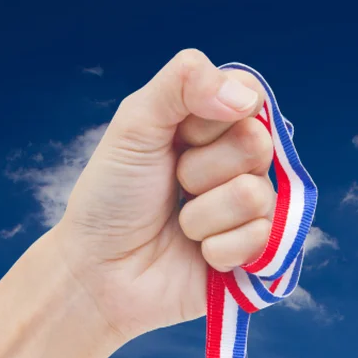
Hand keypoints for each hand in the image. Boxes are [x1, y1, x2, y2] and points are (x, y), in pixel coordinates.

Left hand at [53, 49, 274, 342]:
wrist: (100, 273)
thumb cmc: (111, 200)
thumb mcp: (134, 126)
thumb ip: (182, 83)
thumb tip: (244, 94)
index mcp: (210, 127)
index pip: (248, 96)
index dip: (214, 116)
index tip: (177, 138)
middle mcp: (235, 165)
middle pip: (256, 144)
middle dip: (200, 169)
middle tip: (173, 186)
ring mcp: (246, 210)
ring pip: (253, 194)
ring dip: (201, 215)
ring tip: (179, 226)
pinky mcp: (252, 252)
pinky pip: (258, 238)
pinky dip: (216, 249)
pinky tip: (197, 254)